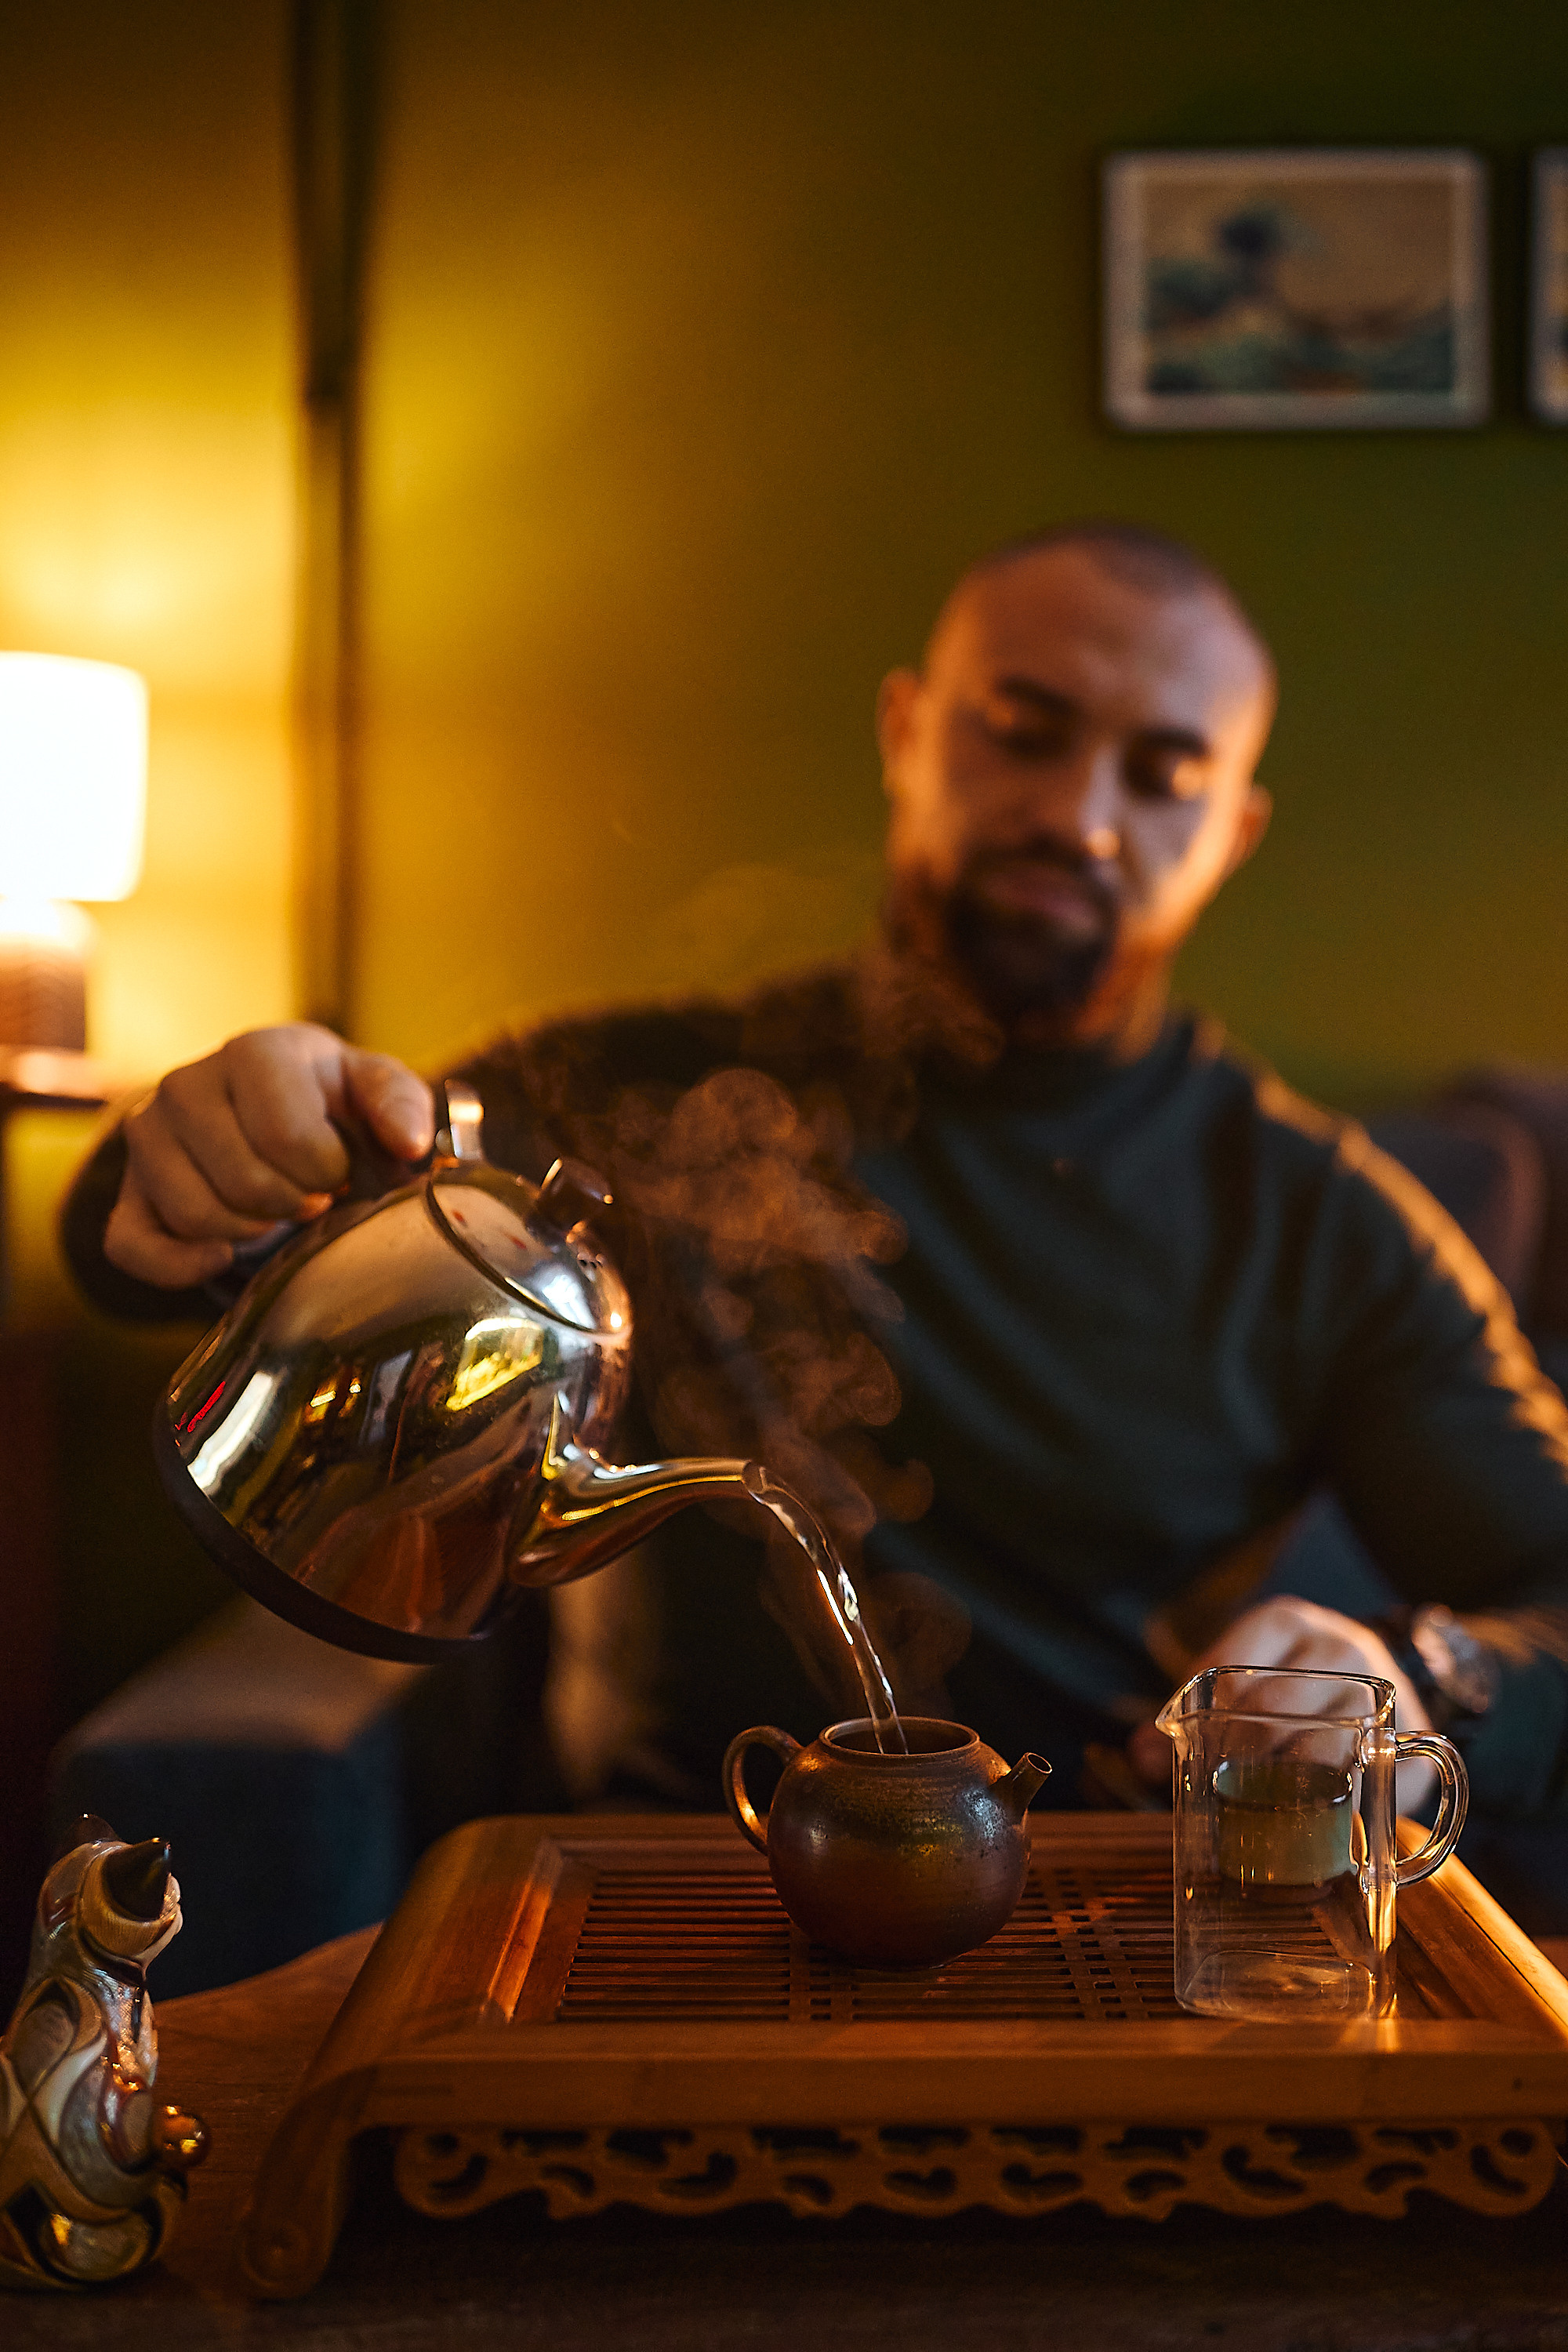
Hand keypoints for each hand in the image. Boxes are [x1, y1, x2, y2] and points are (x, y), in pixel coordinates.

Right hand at [104, 1023, 434, 1288]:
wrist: (271, 1112)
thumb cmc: (329, 1102)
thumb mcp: (374, 1089)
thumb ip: (400, 1104)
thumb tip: (409, 1144)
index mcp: (254, 1051)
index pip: (286, 1135)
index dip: (325, 1174)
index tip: (339, 1174)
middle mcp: (188, 1084)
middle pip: (240, 1179)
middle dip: (292, 1205)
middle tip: (313, 1201)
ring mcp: (149, 1134)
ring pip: (191, 1212)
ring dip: (248, 1232)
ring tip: (277, 1217)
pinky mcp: (127, 1188)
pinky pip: (130, 1244)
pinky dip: (178, 1266)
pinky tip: (223, 1258)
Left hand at [1127, 1594, 1436, 1814]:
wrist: (1397, 1696)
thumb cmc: (1302, 1693)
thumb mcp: (1255, 1681)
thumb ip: (1200, 1711)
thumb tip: (1140, 1753)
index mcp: (1286, 1622)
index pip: (1230, 1665)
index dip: (1197, 1713)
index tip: (1175, 1750)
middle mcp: (1334, 1646)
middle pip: (1270, 1703)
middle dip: (1233, 1751)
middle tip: (1214, 1785)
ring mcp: (1375, 1688)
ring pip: (1317, 1738)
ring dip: (1280, 1780)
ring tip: (1253, 1806)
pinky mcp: (1404, 1736)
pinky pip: (1359, 1771)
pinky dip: (1324, 1796)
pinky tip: (1302, 1815)